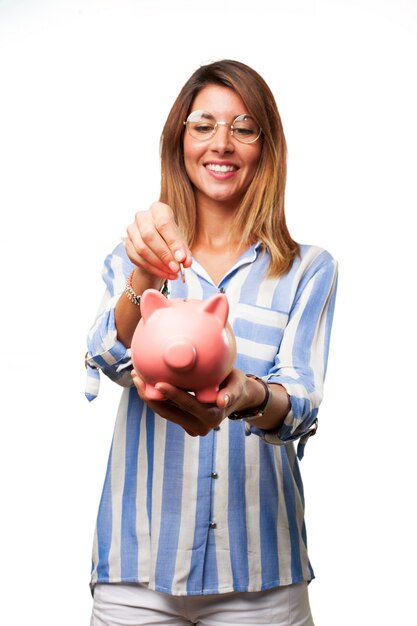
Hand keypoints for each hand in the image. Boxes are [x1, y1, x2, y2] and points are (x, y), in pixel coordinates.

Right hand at [126, 202, 191, 280]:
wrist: (157, 245)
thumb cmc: (170, 240)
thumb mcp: (181, 243)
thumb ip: (184, 252)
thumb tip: (185, 262)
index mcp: (158, 209)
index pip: (163, 223)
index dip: (172, 242)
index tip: (181, 258)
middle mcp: (142, 217)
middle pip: (149, 235)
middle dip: (164, 255)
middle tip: (176, 268)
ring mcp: (132, 230)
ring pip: (141, 248)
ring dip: (158, 264)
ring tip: (172, 273)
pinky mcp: (127, 244)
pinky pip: (137, 258)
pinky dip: (152, 269)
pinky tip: (164, 273)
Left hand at [131, 368, 256, 436]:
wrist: (237, 397)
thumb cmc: (236, 385)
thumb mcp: (238, 385)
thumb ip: (231, 392)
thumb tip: (222, 402)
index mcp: (211, 417)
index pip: (188, 404)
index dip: (172, 394)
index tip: (158, 383)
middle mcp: (199, 426)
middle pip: (168, 412)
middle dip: (150, 395)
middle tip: (137, 376)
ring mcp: (190, 427)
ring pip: (164, 412)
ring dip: (148, 396)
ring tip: (136, 377)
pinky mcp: (183, 423)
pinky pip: (167, 410)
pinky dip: (155, 397)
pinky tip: (145, 382)